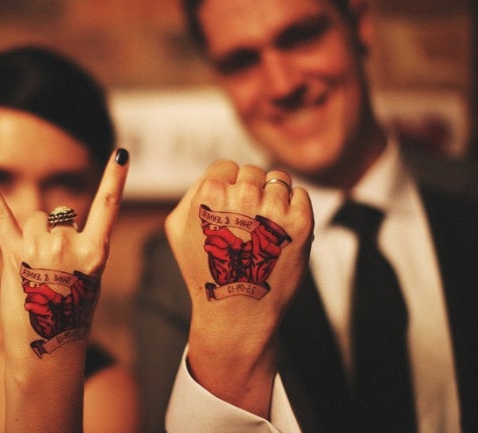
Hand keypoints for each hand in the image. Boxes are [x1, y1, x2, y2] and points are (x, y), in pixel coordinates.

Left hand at [0, 149, 128, 361]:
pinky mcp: (13, 254)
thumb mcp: (90, 277)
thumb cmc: (72, 313)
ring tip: (34, 269)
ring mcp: (39, 249)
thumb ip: (80, 245)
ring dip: (34, 236)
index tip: (121, 153)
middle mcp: (68, 246)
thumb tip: (57, 219)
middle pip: (62, 216)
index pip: (109, 207)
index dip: (116, 179)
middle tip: (54, 272)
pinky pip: (1, 215)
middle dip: (56, 237)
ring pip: (38, 218)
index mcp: (95, 252)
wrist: (48, 347)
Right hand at [165, 160, 312, 416]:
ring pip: (279, 179)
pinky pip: (300, 195)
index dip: (227, 186)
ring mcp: (274, 209)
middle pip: (253, 171)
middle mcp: (244, 195)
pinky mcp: (299, 223)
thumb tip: (217, 175)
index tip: (228, 209)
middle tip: (246, 222)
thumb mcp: (176, 228)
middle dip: (250, 191)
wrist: (236, 312)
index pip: (227, 166)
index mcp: (210, 191)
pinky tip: (278, 231)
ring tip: (263, 227)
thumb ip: (191, 191)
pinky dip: (293, 208)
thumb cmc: (204, 269)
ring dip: (273, 197)